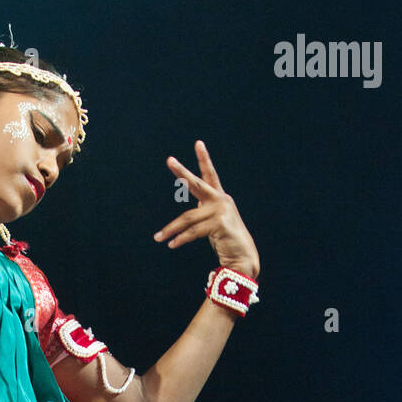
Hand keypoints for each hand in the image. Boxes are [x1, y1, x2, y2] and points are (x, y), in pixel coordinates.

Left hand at [154, 141, 259, 278]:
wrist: (243, 258)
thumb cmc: (226, 241)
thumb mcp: (212, 223)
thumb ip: (202, 214)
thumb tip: (189, 215)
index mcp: (220, 197)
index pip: (210, 175)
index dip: (204, 159)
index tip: (199, 143)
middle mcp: (221, 200)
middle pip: (197, 184)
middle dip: (182, 173)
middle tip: (170, 160)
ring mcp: (221, 210)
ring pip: (188, 217)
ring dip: (171, 229)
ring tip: (158, 238)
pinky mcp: (220, 223)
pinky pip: (193, 231)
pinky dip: (181, 238)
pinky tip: (172, 245)